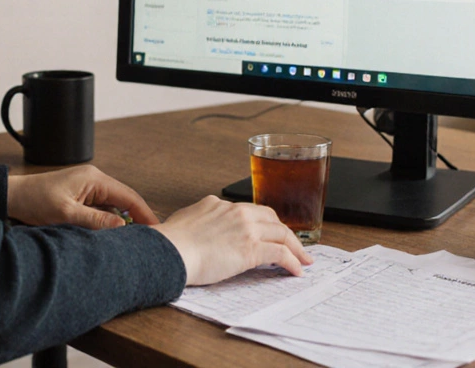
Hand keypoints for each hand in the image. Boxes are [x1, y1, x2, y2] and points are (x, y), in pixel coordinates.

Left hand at [7, 165, 160, 229]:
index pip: (128, 196)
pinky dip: (108, 221)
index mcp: (94, 179)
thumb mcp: (66, 213)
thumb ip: (95, 220)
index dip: (144, 213)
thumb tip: (122, 226)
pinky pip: (101, 209)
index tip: (157, 229)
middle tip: (149, 239)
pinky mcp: (80, 197)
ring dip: (121, 222)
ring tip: (132, 241)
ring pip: (113, 206)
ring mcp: (87, 188)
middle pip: (124, 200)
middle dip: (136, 219)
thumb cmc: (35, 200)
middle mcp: (94, 180)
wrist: (12, 196)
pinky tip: (111, 235)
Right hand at [148, 195, 312, 284]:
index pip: (248, 210)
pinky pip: (281, 253)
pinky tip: (297, 270)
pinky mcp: (252, 248)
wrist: (170, 250)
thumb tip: (197, 228)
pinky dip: (293, 261)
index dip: (262, 222)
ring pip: (282, 233)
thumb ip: (198, 220)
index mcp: (217, 204)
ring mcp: (246, 228)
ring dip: (296, 247)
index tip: (267, 231)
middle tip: (292, 244)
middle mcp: (235, 211)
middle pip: (270, 217)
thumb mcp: (185, 220)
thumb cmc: (170, 242)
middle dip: (283, 231)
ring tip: (304, 259)